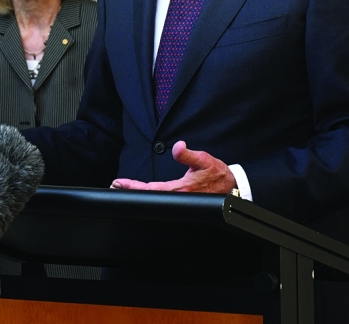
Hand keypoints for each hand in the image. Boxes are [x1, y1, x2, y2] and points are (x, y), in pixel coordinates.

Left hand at [110, 141, 236, 193]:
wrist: (232, 188)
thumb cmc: (218, 175)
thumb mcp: (204, 160)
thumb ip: (188, 154)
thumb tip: (177, 147)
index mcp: (180, 189)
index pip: (149, 188)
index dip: (132, 186)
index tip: (119, 182)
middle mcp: (177, 197)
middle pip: (148, 195)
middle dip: (131, 191)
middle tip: (115, 186)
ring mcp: (179, 200)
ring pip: (154, 198)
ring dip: (139, 193)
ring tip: (125, 187)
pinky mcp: (183, 201)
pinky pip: (162, 198)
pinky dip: (150, 195)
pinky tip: (144, 191)